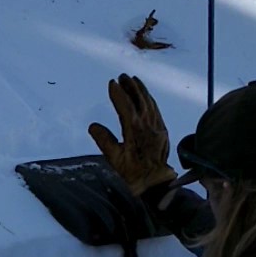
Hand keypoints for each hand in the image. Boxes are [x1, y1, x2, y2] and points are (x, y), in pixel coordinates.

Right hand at [88, 74, 176, 195]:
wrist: (154, 181)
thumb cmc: (132, 171)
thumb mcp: (114, 158)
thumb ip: (104, 140)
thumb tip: (93, 126)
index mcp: (134, 130)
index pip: (125, 106)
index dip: (118, 93)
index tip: (112, 83)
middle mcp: (147, 125)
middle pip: (139, 100)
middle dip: (131, 86)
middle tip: (122, 76)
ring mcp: (157, 126)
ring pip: (149, 103)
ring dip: (141, 90)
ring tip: (133, 80)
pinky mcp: (162, 129)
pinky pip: (156, 110)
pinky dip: (150, 100)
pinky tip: (145, 96)